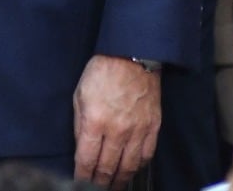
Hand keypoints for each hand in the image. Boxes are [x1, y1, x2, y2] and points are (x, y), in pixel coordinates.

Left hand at [73, 54, 161, 187]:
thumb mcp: (80, 95)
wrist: (132, 54)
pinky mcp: (153, 126)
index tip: (79, 182)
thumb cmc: (103, 71)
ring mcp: (137, 129)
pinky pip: (147, 154)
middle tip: (96, 187)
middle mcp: (117, 130)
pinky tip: (132, 169)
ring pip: (128, 166)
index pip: (86, 160)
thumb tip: (81, 148)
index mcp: (95, 121)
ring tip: (113, 185)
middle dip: (100, 183)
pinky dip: (138, 166)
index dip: (82, 176)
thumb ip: (79, 124)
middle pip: (107, 168)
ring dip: (119, 180)